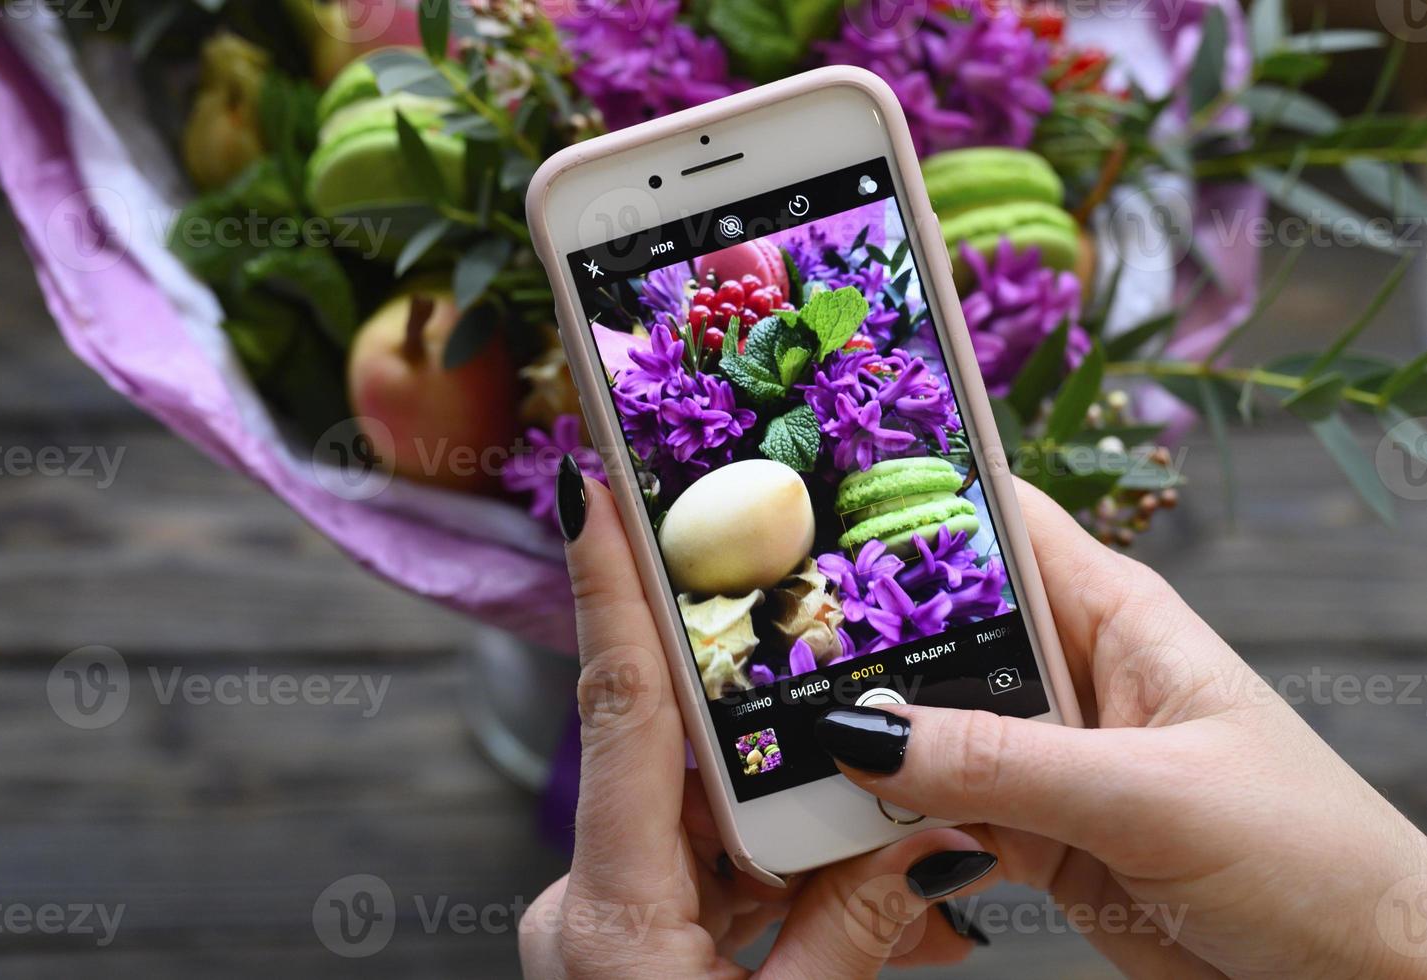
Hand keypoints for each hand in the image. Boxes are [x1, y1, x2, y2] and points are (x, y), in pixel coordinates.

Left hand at [520, 461, 999, 978]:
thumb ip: (861, 929)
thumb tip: (940, 834)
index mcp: (609, 914)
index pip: (622, 714)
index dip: (611, 591)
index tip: (593, 494)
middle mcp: (594, 900)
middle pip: (696, 774)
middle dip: (796, 750)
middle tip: (876, 706)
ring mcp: (611, 918)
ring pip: (720, 830)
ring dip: (813, 843)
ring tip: (916, 856)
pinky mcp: (634, 940)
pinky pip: (720, 882)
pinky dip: (793, 887)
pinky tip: (874, 910)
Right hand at [814, 481, 1426, 978]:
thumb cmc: (1307, 858)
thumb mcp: (1151, 795)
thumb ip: (1005, 764)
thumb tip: (867, 734)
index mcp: (1111, 614)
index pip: (995, 521)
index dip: (908, 498)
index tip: (808, 499)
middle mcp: (1066, 671)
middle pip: (936, 627)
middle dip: (856, 631)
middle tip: (760, 637)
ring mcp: (1040, 754)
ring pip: (921, 723)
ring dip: (860, 733)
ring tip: (770, 731)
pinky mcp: (1025, 831)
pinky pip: (930, 807)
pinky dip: (882, 815)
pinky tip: (825, 816)